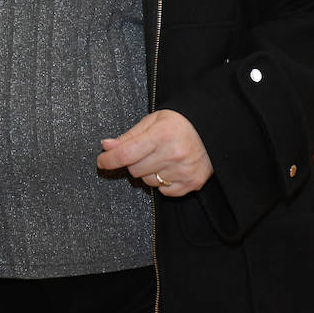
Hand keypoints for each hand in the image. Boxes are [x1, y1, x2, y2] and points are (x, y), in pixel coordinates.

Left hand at [97, 109, 212, 196]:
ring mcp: (184, 170)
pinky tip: (172, 168)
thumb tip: (106, 147)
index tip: (101, 161)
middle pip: (135, 170)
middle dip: (134, 162)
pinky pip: (164, 191)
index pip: (126, 154)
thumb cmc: (179, 123)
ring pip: (148, 182)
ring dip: (149, 172)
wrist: (212, 129)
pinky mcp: (192, 183)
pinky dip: (163, 182)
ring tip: (162, 157)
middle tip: (145, 151)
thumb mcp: (152, 121)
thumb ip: (128, 136)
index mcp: (162, 134)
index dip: (109, 160)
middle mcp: (174, 154)